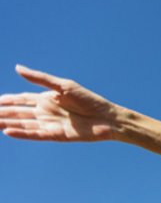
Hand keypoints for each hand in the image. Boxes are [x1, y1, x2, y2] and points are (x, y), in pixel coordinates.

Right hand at [0, 65, 115, 140]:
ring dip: (7, 123)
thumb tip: (17, 68)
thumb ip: (40, 79)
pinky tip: (8, 131)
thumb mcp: (63, 85)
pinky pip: (35, 134)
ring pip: (23, 124)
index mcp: (46, 99)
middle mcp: (45, 112)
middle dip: (2, 113)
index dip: (6, 100)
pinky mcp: (56, 135)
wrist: (108, 118)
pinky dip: (22, 133)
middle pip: (18, 113)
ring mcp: (50, 124)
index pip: (20, 100)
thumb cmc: (89, 100)